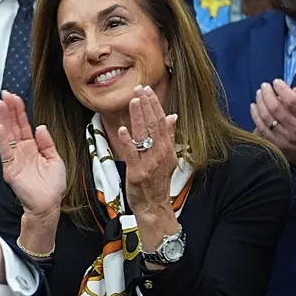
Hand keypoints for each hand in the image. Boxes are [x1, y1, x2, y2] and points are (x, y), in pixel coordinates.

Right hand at [0, 90, 67, 217]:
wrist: (48, 205)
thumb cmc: (52, 187)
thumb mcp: (56, 159)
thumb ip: (47, 143)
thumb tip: (41, 127)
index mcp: (32, 147)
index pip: (23, 125)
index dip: (19, 111)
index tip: (14, 97)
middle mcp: (21, 151)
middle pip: (13, 126)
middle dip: (8, 109)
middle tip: (4, 94)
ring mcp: (14, 159)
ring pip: (7, 134)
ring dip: (3, 118)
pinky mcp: (10, 168)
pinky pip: (5, 150)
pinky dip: (2, 138)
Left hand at [109, 86, 178, 220]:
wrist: (154, 206)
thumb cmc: (158, 181)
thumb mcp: (168, 157)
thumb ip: (169, 136)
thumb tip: (171, 116)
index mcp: (167, 148)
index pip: (161, 121)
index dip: (154, 105)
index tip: (147, 90)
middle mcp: (160, 153)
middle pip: (154, 125)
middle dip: (146, 105)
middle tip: (139, 89)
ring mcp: (149, 163)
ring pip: (144, 136)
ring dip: (138, 117)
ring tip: (133, 101)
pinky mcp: (137, 173)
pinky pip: (132, 154)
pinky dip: (128, 142)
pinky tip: (123, 129)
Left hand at [251, 78, 295, 169]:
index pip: (293, 101)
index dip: (282, 89)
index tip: (277, 82)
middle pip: (277, 108)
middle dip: (268, 94)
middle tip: (265, 86)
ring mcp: (285, 137)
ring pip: (268, 117)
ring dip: (261, 103)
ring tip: (259, 93)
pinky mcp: (276, 144)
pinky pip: (262, 129)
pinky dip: (256, 116)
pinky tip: (254, 106)